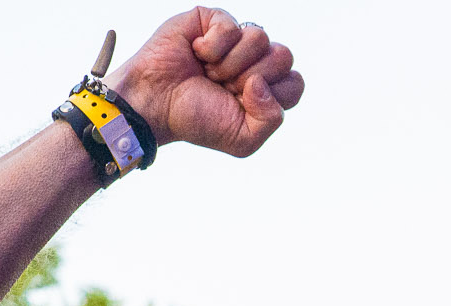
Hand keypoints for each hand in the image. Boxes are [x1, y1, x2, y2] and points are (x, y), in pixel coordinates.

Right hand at [111, 8, 305, 156]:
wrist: (156, 105)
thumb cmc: (197, 120)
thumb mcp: (242, 140)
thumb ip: (270, 121)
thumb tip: (262, 83)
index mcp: (267, 88)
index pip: (294, 84)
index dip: (271, 96)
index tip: (241, 104)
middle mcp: (255, 61)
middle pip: (284, 57)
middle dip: (252, 78)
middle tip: (224, 87)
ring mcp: (236, 39)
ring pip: (261, 38)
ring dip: (230, 64)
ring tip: (209, 72)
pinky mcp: (214, 20)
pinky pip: (231, 27)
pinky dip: (212, 48)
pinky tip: (197, 54)